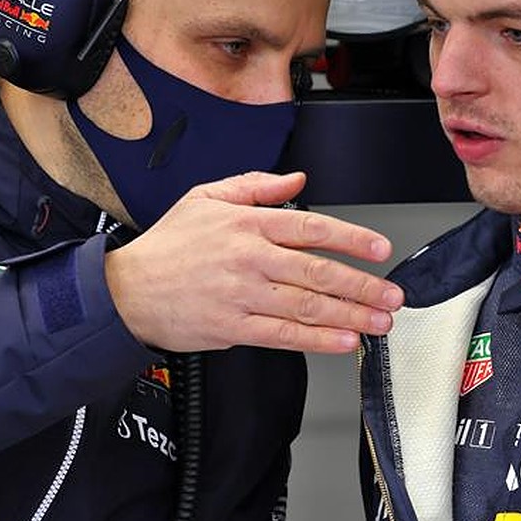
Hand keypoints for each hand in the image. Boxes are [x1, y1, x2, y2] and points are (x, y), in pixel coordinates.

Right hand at [104, 171, 402, 352]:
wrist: (127, 290)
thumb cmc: (168, 245)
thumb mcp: (207, 197)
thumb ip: (256, 187)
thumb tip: (297, 180)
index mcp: (247, 223)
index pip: (311, 228)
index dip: (351, 239)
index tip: (380, 249)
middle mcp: (249, 258)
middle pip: (317, 271)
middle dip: (363, 285)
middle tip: (392, 294)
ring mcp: (242, 295)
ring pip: (308, 306)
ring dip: (351, 315)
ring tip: (379, 321)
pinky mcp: (234, 327)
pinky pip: (284, 335)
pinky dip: (318, 339)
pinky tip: (344, 340)